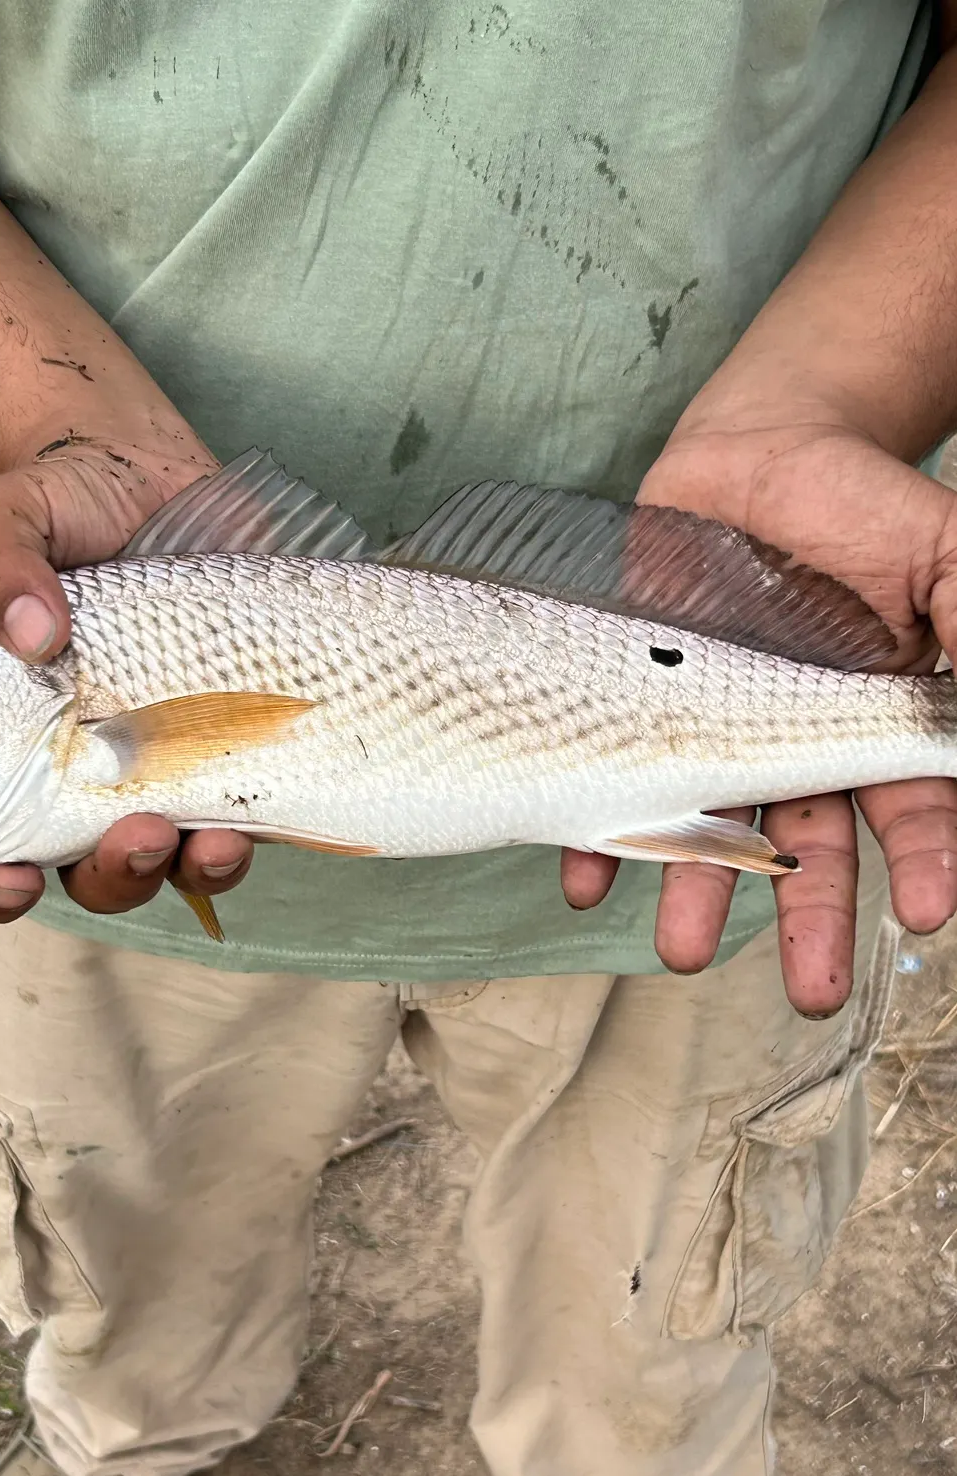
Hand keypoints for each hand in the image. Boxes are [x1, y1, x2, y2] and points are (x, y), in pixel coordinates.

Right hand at [0, 436, 255, 922]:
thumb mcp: (9, 514)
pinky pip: (243, 818)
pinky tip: (255, 820)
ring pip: (170, 861)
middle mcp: (80, 771)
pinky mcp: (232, 744)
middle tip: (135, 835)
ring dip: (189, 869)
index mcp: (6, 744)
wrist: (148, 473)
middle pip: (87, 871)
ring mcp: (161, 765)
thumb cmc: (60, 503)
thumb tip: (31, 632)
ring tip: (212, 842)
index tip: (11, 876)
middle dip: (113, 876)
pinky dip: (250, 833)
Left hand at [562, 417, 956, 1014]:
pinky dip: (598, 828)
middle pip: (810, 845)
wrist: (755, 453)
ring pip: (710, 824)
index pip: (910, 807)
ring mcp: (714, 724)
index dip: (925, 861)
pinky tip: (583, 880)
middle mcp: (794, 738)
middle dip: (808, 919)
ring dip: (696, 892)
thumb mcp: (940, 550)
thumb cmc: (858, 501)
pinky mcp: (644, 700)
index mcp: (874, 717)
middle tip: (811, 992)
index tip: (925, 913)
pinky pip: (615, 773)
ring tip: (680, 955)